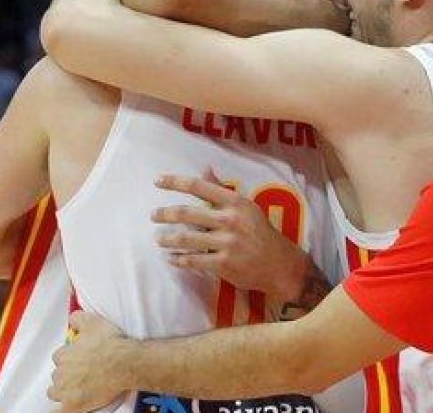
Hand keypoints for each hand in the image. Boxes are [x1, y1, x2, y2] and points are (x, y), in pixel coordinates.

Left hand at [48, 312, 128, 411]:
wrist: (126, 363)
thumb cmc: (112, 345)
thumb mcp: (94, 322)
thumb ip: (78, 318)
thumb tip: (72, 319)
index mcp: (64, 355)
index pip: (59, 357)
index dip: (70, 357)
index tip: (79, 358)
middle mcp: (61, 373)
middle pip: (57, 375)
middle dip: (67, 373)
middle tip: (83, 372)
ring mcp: (66, 391)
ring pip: (55, 392)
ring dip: (63, 390)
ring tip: (77, 388)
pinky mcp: (74, 404)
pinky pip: (60, 411)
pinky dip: (62, 410)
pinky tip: (66, 408)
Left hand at [152, 171, 308, 298]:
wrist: (279, 264)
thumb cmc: (260, 232)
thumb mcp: (245, 207)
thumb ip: (222, 190)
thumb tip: (205, 169)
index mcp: (235, 202)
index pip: (199, 187)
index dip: (175, 182)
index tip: (157, 180)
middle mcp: (230, 220)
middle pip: (187, 213)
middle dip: (165, 213)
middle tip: (153, 215)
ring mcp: (226, 243)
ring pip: (185, 238)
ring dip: (167, 238)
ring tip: (158, 239)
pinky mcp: (223, 264)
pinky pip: (192, 260)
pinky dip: (177, 259)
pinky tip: (171, 258)